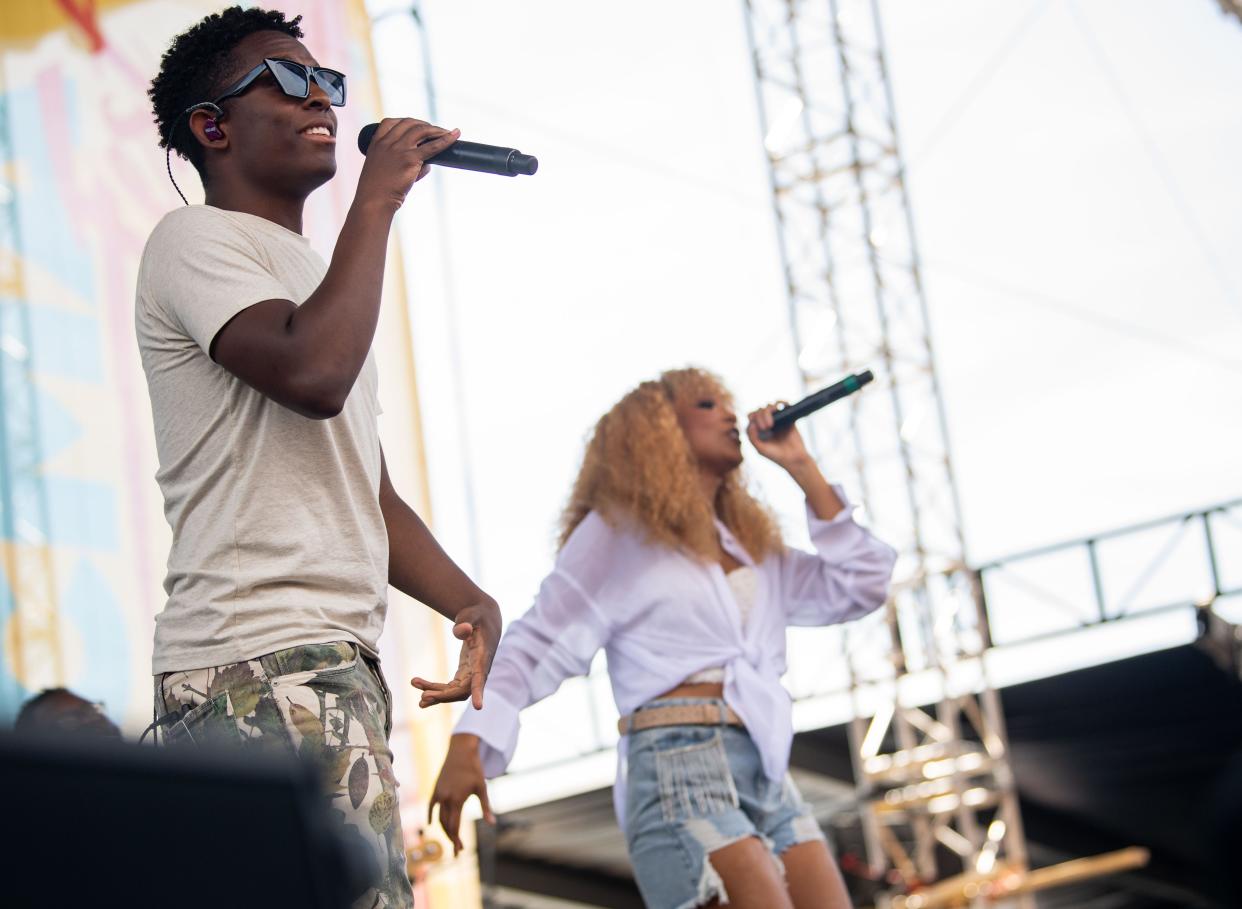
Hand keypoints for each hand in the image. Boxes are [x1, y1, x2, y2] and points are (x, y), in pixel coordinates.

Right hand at [355, 117, 459, 209]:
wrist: (375, 200)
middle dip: (423, 124)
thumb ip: (404, 163)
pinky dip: (446, 139)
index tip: (415, 125)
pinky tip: (455, 135)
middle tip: (434, 131)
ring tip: (447, 132)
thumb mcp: (384, 170)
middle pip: (408, 123)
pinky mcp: (410, 158)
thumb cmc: (379, 191)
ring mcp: (399, 149)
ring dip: (436, 129)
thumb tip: (428, 163)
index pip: (389, 122)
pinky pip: (432, 146)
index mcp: (376, 143)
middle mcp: (387, 143)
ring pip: (421, 130)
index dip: (404, 122)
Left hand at [410, 601, 499, 709]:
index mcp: (483, 656)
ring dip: (435, 693)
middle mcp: (479, 670)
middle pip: (463, 690)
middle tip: (423, 697)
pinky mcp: (464, 674)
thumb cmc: (477, 615)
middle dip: (444, 696)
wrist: (483, 619)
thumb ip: (466, 622)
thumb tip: (460, 630)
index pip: (481, 677)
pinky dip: (435, 689)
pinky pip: (450, 687)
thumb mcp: (472, 615)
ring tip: (415, 685)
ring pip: (454, 692)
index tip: (478, 707)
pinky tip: (419, 688)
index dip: (479, 692)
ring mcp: (471, 674)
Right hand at [428, 734, 494, 855]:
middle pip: (446, 825)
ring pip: (439, 817)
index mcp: (457, 800)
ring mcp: (438, 794)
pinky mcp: (435, 789)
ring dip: (444, 829)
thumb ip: (486, 807)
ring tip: (452, 838)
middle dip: (451, 838)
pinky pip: (431, 806)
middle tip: (458, 850)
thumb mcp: (482, 788)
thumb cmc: (474, 769)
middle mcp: (445, 799)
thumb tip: (492, 824)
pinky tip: (432, 824)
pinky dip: (431, 816)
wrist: (461, 751)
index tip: (460, 851)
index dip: (456, 840)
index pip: (454, 826)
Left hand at [746, 401, 812, 471]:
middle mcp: (765, 423)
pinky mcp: (787, 418)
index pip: (751, 417)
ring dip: (768, 410)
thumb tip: (751, 423)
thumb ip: (752, 437)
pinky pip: (782, 405)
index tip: (762, 429)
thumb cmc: (776, 455)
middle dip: (761, 416)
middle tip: (768, 427)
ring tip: (772, 424)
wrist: (794, 458)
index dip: (754, 419)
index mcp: (757, 429)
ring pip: (769, 406)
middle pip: (759, 410)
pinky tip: (782, 405)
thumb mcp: (760, 449)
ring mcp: (776, 420)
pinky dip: (781, 402)